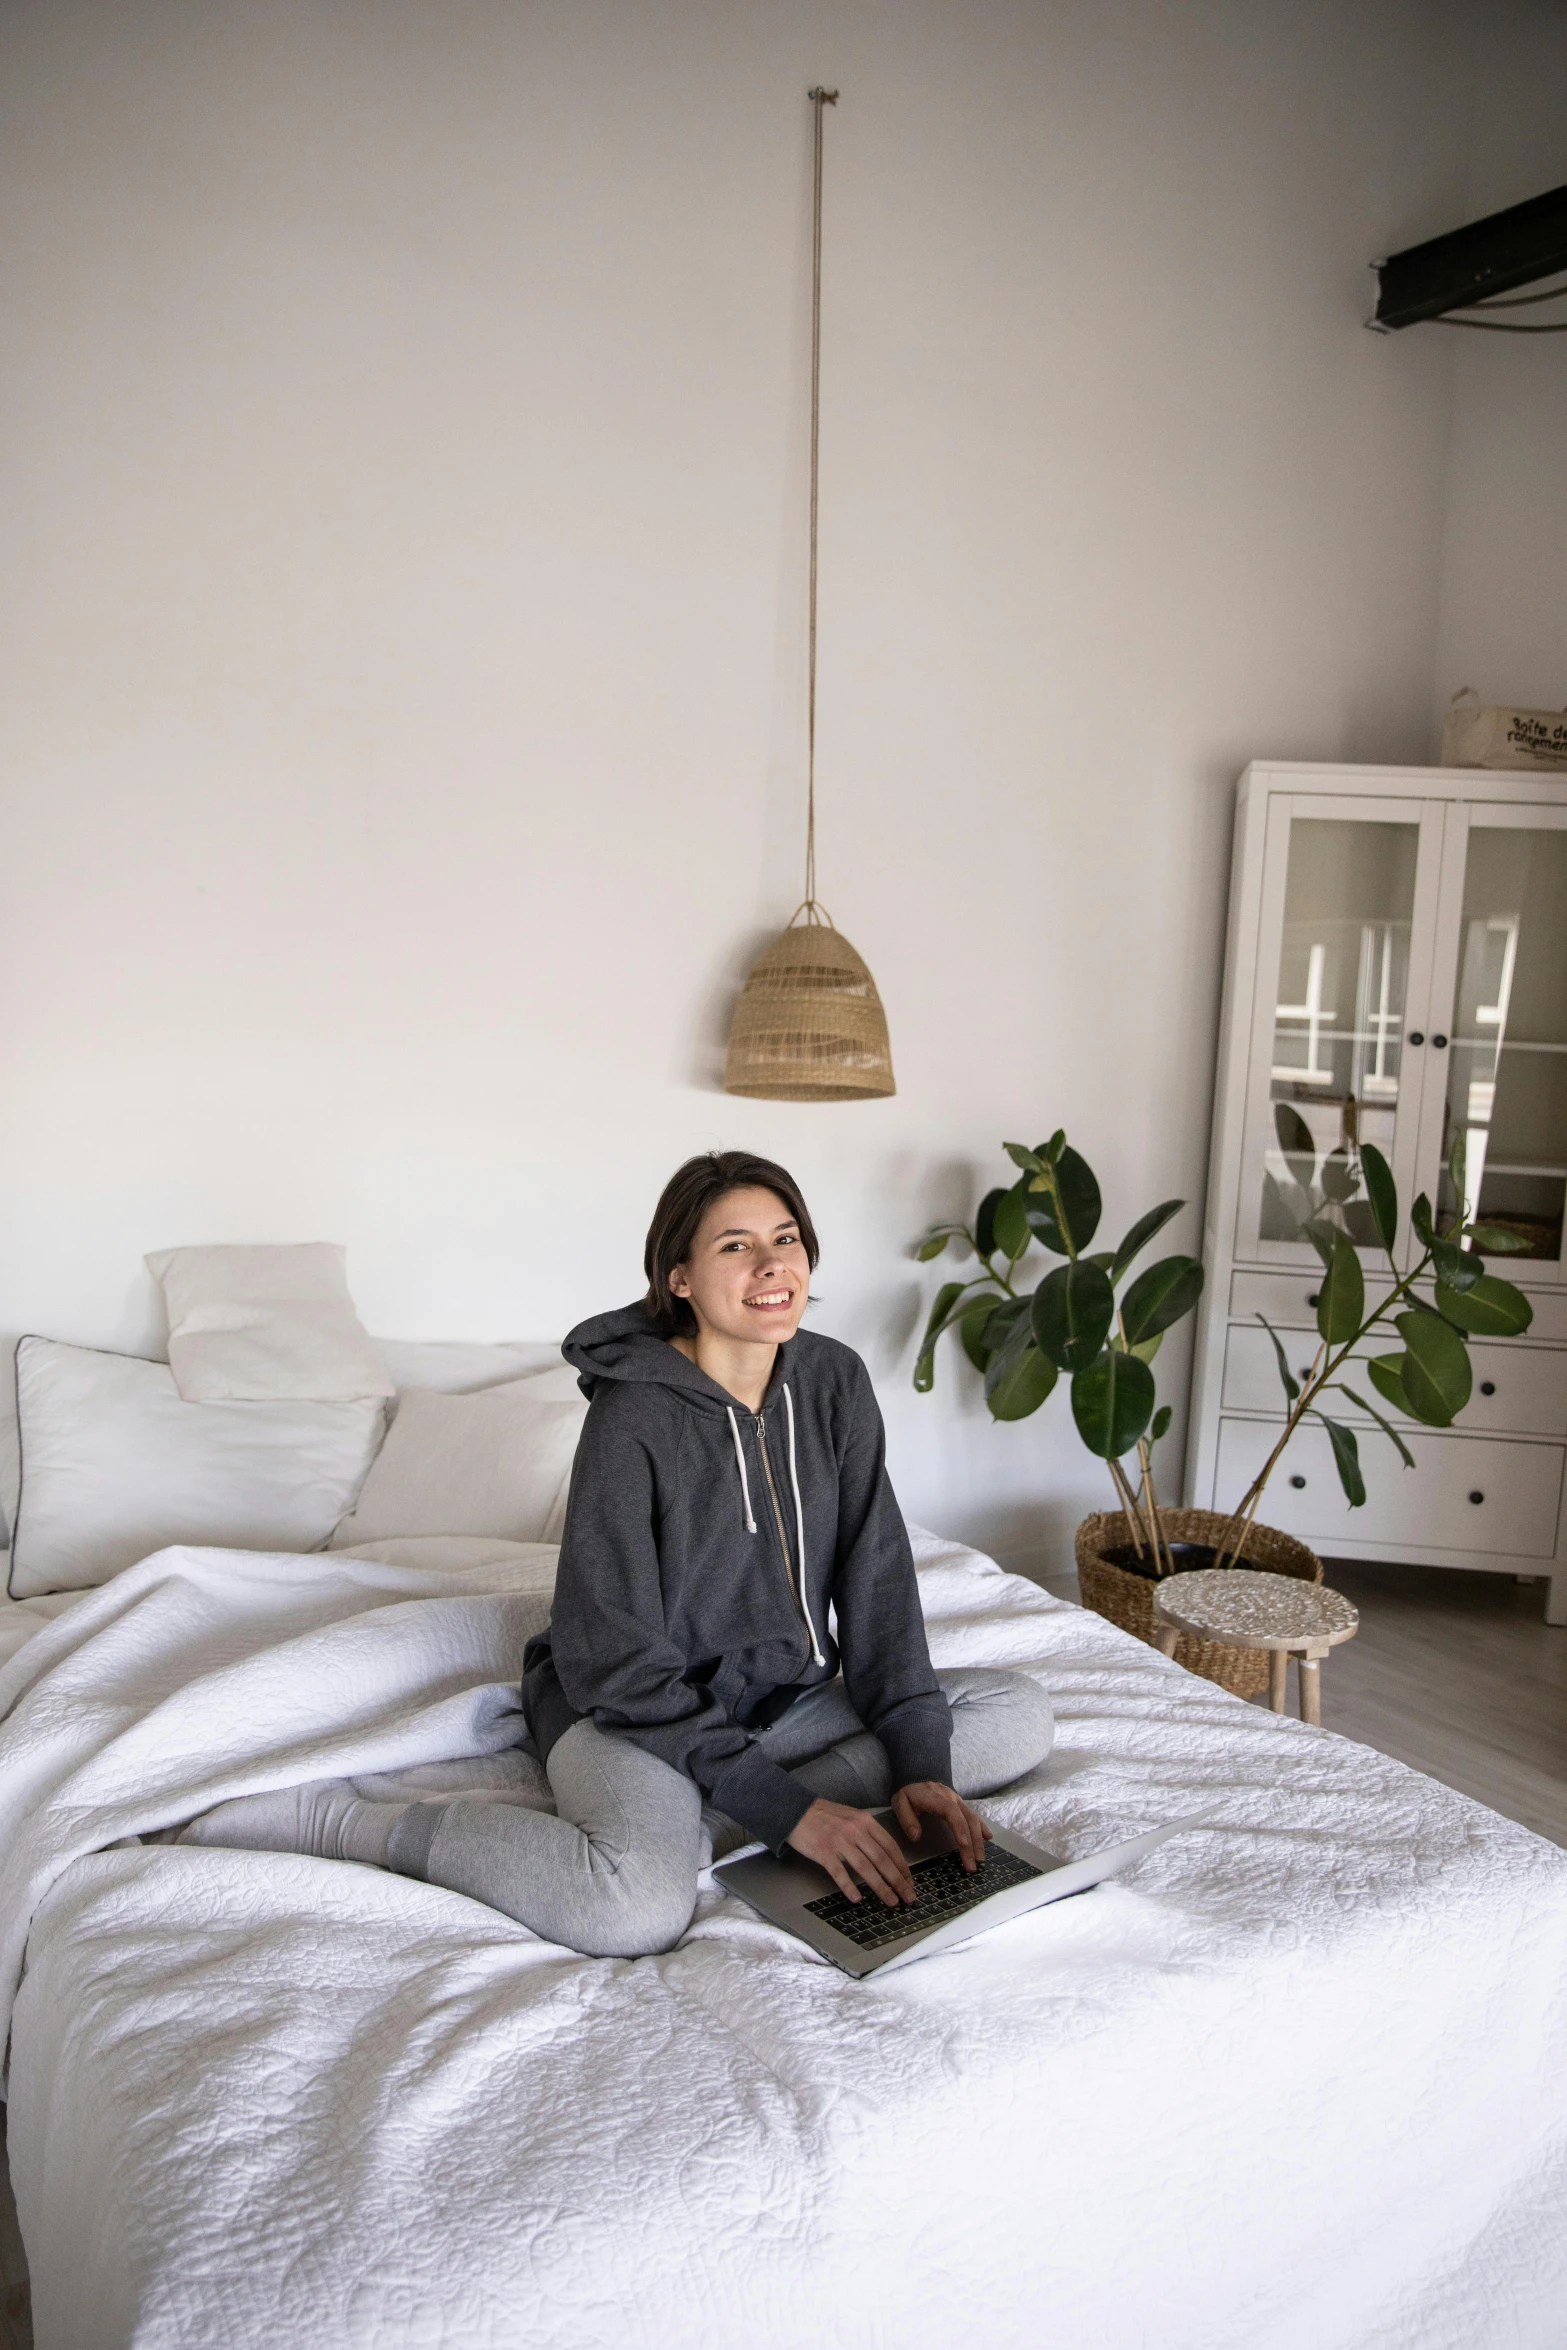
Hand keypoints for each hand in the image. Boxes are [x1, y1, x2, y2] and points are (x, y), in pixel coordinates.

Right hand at [786, 1798, 916, 1907]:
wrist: (795, 1810)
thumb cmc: (824, 1815)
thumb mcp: (851, 1816)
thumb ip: (867, 1831)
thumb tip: (884, 1854)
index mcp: (865, 1821)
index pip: (890, 1846)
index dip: (902, 1866)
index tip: (909, 1881)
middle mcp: (855, 1831)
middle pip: (882, 1859)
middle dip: (898, 1881)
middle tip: (908, 1896)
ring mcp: (840, 1841)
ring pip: (866, 1868)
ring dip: (881, 1887)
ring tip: (891, 1900)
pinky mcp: (824, 1852)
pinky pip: (840, 1873)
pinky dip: (850, 1887)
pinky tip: (857, 1899)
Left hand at [892, 1781, 992, 1872]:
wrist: (916, 1774)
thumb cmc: (909, 1791)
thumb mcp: (900, 1802)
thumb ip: (907, 1819)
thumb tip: (916, 1837)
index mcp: (937, 1798)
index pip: (953, 1813)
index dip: (960, 1829)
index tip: (964, 1846)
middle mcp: (952, 1798)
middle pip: (967, 1820)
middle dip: (972, 1843)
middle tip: (973, 1864)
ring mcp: (958, 1801)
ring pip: (973, 1819)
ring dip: (978, 1839)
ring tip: (980, 1859)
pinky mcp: (960, 1804)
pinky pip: (974, 1815)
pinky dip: (982, 1827)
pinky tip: (988, 1837)